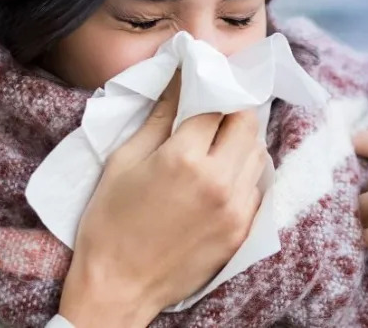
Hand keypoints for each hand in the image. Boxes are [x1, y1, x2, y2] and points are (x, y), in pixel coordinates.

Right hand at [59, 71, 268, 327]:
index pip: (216, 104)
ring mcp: (235, 209)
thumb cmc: (110, 222)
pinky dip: (243, 175)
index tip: (201, 84)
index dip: (209, 89)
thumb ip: (158, 118)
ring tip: (214, 146)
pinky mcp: (241, 232)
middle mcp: (219, 180)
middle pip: (247, 124)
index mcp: (184, 158)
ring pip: (258, 155)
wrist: (118, 287)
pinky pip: (256, 188)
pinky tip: (218, 178)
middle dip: (231, 111)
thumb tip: (178, 80)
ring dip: (241, 142)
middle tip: (210, 114)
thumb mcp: (124, 161)